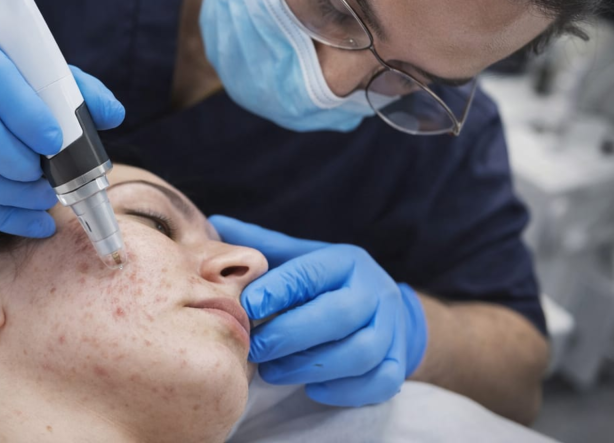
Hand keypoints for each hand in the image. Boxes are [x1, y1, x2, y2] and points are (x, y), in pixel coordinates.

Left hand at [210, 216, 427, 406]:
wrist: (386, 309)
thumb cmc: (329, 284)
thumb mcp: (301, 258)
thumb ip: (263, 247)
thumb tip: (214, 223)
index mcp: (346, 261)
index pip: (313, 273)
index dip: (280, 289)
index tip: (248, 304)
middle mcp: (374, 291)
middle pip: (339, 315)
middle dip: (291, 335)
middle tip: (255, 348)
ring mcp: (391, 328)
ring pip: (359, 353)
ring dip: (310, 366)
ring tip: (273, 372)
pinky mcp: (398, 362)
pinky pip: (378, 383)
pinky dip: (344, 390)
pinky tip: (312, 389)